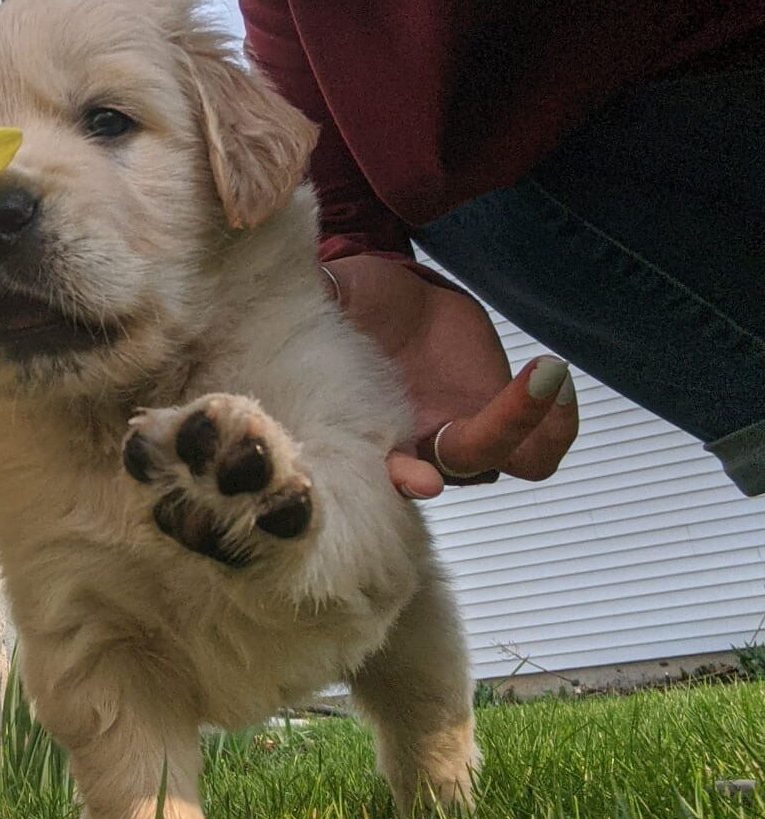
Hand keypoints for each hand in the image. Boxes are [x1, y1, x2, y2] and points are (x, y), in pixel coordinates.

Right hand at [324, 255, 578, 498]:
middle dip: (494, 434)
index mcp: (361, 429)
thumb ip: (321, 301)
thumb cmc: (358, 305)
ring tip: (550, 375)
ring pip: (502, 460)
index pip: (376, 472)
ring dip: (531, 429)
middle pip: (453, 468)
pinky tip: (553, 376)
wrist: (399, 304)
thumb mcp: (336, 296)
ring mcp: (457, 437)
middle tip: (529, 383)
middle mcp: (411, 446)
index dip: (397, 479)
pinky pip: (535, 449)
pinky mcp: (497, 420)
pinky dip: (555, 426)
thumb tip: (313, 288)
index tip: (420, 477)